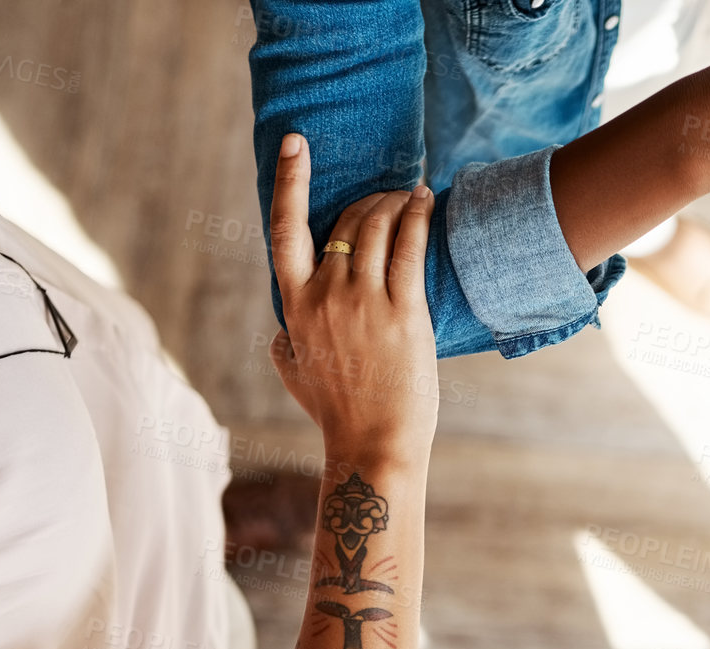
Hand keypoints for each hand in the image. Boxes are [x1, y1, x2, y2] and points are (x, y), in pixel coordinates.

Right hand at [266, 133, 439, 458]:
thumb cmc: (337, 413)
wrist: (373, 444)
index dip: (288, 181)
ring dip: (393, 203)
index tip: (295, 144)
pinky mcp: (404, 312)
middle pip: (344, 223)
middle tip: (387, 197)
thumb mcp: (292, 373)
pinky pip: (409, 248)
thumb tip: (284, 325)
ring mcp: (364, 302)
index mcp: (295, 306)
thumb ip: (285, 339)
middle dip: (367, 201)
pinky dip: (417, 217)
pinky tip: (425, 202)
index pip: (284, 229)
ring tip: (409, 197)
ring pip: (376, 228)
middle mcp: (326, 296)